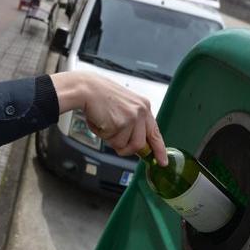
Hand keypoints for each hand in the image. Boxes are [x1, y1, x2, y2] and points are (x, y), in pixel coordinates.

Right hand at [50, 72, 167, 165]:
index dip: (159, 149)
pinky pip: (113, 141)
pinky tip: (101, 122)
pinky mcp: (121, 123)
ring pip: (124, 145)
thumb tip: (137, 144)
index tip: (162, 161)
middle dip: (126, 148)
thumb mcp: (125, 107)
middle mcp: (141, 111)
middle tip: (115, 140)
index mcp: (143, 106)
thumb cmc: (101, 97)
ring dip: (112, 140)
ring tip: (106, 125)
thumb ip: (134, 124)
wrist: (87, 88)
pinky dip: (103, 136)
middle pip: (139, 145)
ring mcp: (132, 117)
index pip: (155, 133)